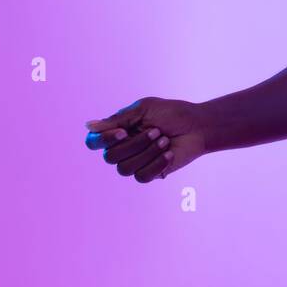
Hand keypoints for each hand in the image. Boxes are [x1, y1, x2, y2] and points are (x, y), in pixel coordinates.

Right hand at [84, 97, 208, 183]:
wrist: (198, 126)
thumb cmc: (172, 114)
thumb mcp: (144, 110)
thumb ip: (117, 120)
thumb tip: (88, 126)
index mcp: (117, 132)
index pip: (94, 142)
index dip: (104, 140)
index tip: (124, 132)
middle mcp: (122, 149)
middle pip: (111, 157)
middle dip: (135, 144)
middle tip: (156, 131)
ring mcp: (135, 162)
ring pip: (125, 169)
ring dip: (147, 153)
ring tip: (164, 140)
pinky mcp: (149, 174)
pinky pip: (141, 177)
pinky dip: (156, 164)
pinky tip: (169, 153)